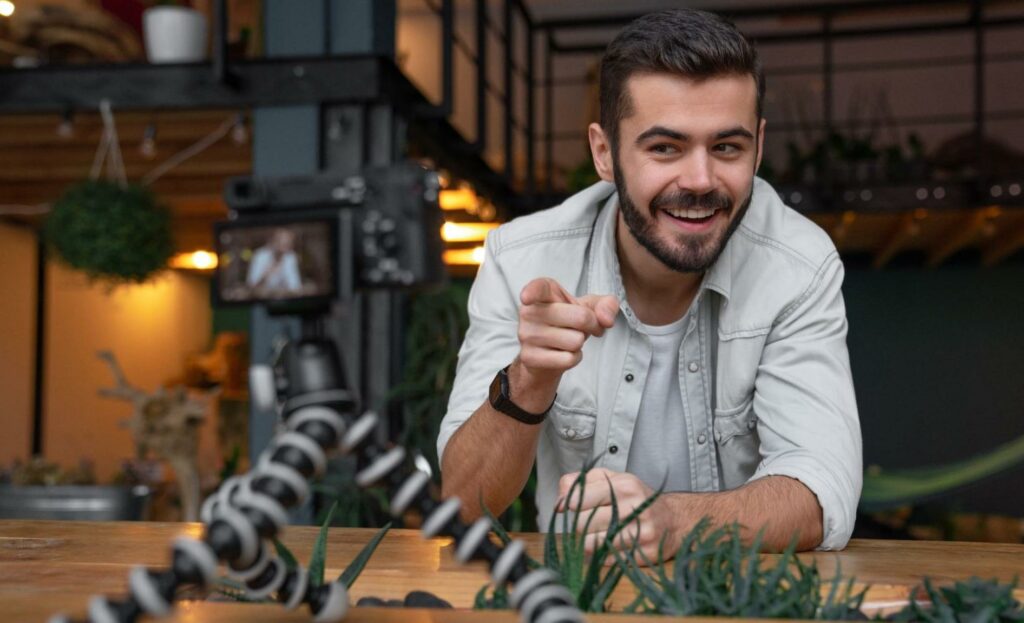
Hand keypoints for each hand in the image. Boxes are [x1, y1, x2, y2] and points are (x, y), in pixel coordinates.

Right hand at [516, 278, 618, 379]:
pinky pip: (568, 359)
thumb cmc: (568, 323)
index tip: (526, 298)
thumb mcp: (589, 307)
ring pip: (576, 341)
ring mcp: (526, 335)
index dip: (532, 292)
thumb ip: (606, 304)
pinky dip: (574, 358)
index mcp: (543, 293)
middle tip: (582, 327)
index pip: (537, 288)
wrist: (547, 354)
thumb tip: (607, 320)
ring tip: (568, 339)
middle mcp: (530, 311)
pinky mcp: (529, 357)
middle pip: (581, 318)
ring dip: (579, 343)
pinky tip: (562, 353)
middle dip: (592, 325)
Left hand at [557, 468, 679, 564]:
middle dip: (578, 524)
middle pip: (581, 524)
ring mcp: (640, 533)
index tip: (570, 506)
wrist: (674, 520)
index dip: (569, 505)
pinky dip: (600, 554)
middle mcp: (634, 508)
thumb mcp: (613, 479)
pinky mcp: (643, 554)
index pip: (578, 500)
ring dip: (586, 541)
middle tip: (587, 521)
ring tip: (596, 534)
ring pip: (590, 544)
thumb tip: (559, 500)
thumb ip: (582, 481)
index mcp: (624, 486)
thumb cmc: (636, 498)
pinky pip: (604, 559)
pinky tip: (609, 545)